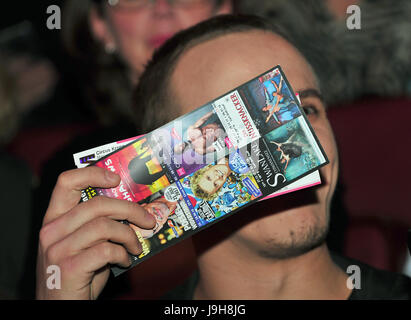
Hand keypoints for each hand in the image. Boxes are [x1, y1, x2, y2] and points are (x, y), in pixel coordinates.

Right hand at [36, 167, 155, 299]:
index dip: (93, 174)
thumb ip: (98, 224)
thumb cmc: (77, 273)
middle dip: (130, 210)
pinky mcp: (69, 268)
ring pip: (105, 226)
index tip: (116, 179)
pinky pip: (107, 250)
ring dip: (129, 236)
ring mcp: (58, 249)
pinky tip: (125, 261)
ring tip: (136, 246)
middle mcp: (52, 230)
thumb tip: (133, 210)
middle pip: (97, 204)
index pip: (67, 182)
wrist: (59, 306)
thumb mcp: (83, 243)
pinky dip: (123, 254)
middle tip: (148, 220)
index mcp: (54, 219)